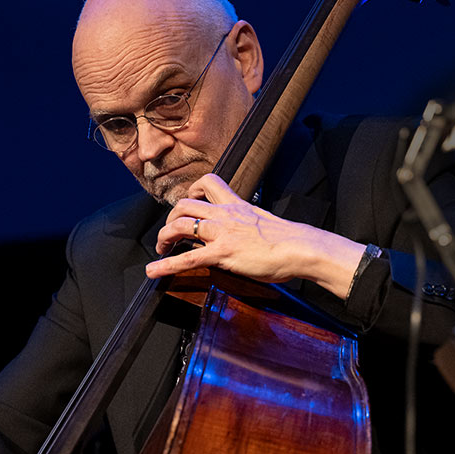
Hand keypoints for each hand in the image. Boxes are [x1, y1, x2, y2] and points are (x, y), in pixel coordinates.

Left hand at [146, 173, 366, 299]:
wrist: (301, 247)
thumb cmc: (287, 239)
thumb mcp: (262, 221)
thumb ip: (245, 222)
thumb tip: (238, 231)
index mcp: (236, 204)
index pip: (207, 182)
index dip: (190, 190)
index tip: (185, 204)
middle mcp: (225, 214)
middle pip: (184, 203)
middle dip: (169, 218)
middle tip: (169, 234)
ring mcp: (222, 232)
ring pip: (180, 224)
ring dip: (164, 237)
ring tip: (160, 249)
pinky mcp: (223, 252)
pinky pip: (188, 258)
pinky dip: (165, 265)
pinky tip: (153, 271)